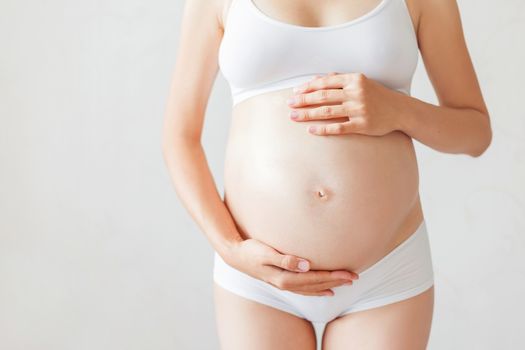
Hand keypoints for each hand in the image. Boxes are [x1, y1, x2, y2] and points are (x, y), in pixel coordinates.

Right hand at [223, 238, 358, 296]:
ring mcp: (283, 283)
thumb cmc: (250, 250)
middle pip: (316, 285)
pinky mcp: (280, 280)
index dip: (333, 276)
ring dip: (328, 286)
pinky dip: (315, 290)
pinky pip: (303, 289)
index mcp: (284, 277)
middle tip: (354, 278)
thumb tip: (305, 265)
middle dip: (336, 281)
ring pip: (311, 288)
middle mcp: (285, 283)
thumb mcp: (266, 252)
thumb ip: (285, 259)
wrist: (234, 254)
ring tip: (344, 285)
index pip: (315, 278)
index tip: (349, 274)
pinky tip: (323, 289)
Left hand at [287, 72, 404, 136]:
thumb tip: (315, 79)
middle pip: (323, 97)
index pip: (325, 82)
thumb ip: (339, 79)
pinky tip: (310, 130)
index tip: (294, 91)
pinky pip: (338, 128)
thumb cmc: (376, 95)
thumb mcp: (360, 82)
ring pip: (327, 112)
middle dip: (303, 100)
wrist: (400, 110)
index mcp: (354, 79)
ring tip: (294, 117)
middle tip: (289, 104)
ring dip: (308, 114)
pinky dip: (323, 129)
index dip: (307, 87)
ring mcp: (359, 109)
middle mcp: (356, 93)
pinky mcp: (362, 125)